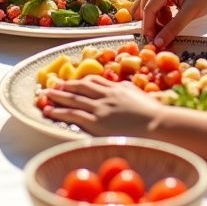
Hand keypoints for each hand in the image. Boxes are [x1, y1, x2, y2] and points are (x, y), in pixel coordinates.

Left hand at [43, 77, 159, 134]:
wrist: (158, 125)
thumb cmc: (156, 116)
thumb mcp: (143, 98)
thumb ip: (130, 93)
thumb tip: (125, 91)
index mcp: (118, 88)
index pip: (96, 81)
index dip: (83, 80)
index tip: (75, 81)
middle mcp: (106, 95)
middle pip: (82, 86)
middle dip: (67, 85)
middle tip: (55, 84)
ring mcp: (100, 108)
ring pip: (74, 99)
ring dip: (58, 96)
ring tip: (47, 94)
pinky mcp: (96, 122)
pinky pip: (73, 114)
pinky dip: (59, 111)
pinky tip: (49, 111)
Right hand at [136, 0, 206, 48]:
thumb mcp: (191, 12)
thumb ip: (173, 28)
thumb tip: (158, 43)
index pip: (148, 9)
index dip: (149, 27)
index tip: (153, 43)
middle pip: (147, 7)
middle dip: (152, 24)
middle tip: (161, 39)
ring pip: (151, 7)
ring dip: (157, 20)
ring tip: (169, 28)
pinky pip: (157, 5)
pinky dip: (162, 15)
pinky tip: (171, 20)